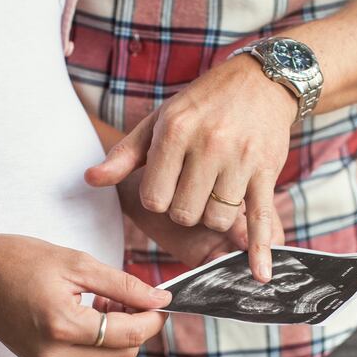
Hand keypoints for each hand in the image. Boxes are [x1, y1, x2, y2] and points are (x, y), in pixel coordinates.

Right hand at [0, 233, 169, 356]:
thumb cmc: (19, 259)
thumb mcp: (77, 263)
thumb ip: (123, 284)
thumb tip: (160, 298)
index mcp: (63, 325)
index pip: (129, 334)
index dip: (153, 318)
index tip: (161, 299)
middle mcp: (54, 354)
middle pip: (123, 355)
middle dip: (137, 327)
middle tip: (128, 295)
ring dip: (120, 337)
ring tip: (105, 303)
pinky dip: (100, 344)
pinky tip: (90, 315)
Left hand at [86, 54, 296, 281]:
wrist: (260, 82)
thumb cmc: (201, 105)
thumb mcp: (158, 122)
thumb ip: (124, 156)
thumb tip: (90, 179)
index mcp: (175, 131)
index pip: (155, 197)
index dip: (158, 200)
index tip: (168, 186)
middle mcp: (208, 145)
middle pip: (186, 214)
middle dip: (185, 212)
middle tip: (192, 192)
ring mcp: (240, 159)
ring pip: (217, 218)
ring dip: (213, 218)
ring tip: (215, 196)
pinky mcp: (267, 170)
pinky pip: (260, 216)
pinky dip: (261, 249)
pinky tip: (261, 274)